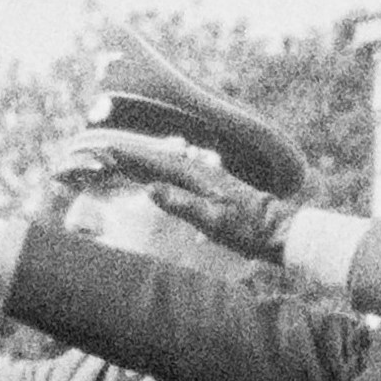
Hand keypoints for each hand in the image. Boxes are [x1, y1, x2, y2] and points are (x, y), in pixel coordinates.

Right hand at [51, 127, 288, 262]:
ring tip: (118, 159)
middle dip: (129, 154)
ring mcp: (207, 178)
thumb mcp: (214, 221)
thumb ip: (183, 204)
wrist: (280, 231)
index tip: (103, 150)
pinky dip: (159, 171)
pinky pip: (176, 173)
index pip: (154, 162)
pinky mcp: (212, 187)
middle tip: (101, 151)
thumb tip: (150, 188)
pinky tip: (154, 176)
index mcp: (197, 176)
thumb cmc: (248, 229)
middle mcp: (200, 171)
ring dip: (142, 160)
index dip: (127, 156)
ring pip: (165, 164)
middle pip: (156, 158)